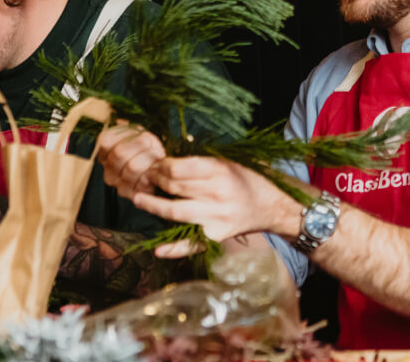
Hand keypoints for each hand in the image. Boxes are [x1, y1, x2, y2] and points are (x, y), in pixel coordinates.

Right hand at [97, 123, 165, 200]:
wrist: (162, 168)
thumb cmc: (149, 149)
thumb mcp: (138, 133)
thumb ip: (130, 128)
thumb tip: (121, 122)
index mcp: (106, 151)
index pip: (106, 141)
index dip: (125, 134)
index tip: (138, 132)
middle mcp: (108, 168)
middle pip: (119, 153)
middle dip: (140, 145)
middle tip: (151, 142)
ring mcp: (118, 182)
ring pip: (132, 167)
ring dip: (149, 158)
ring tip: (158, 154)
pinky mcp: (130, 194)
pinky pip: (142, 182)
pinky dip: (153, 173)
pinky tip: (157, 168)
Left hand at [134, 156, 300, 257]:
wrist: (272, 207)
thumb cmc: (247, 181)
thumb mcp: (228, 163)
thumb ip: (201, 162)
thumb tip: (168, 160)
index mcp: (220, 171)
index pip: (179, 168)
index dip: (161, 166)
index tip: (155, 165)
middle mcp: (217, 194)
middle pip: (174, 187)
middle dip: (154, 181)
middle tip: (145, 179)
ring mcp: (215, 217)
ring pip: (175, 212)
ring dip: (153, 206)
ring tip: (138, 199)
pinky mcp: (216, 236)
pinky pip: (191, 244)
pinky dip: (173, 249)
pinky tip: (158, 248)